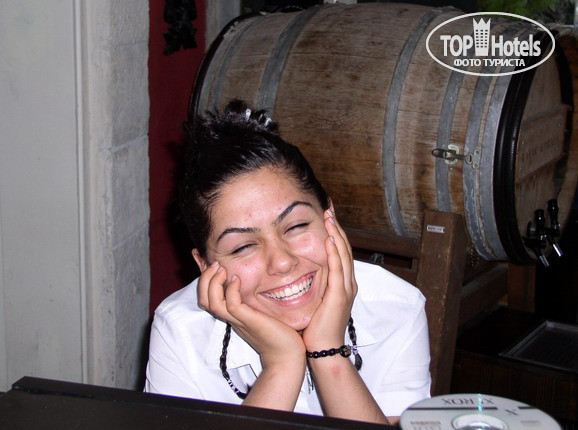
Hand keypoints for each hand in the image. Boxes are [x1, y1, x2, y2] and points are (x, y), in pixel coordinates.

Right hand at [197, 263, 305, 366]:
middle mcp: (232, 318)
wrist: (287, 355)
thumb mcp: (261, 312)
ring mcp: (240, 321)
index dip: (206, 282)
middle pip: (205, 301)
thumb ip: (254, 301)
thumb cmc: (278, 333)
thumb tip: (255, 283)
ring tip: (222, 269)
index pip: (208, 299)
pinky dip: (231, 291)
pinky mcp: (251, 322)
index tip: (215, 267)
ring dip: (213, 283)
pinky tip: (237, 280)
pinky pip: (232, 306)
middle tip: (215, 264)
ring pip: (213, 303)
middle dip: (205, 279)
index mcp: (233, 316)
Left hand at [302, 206, 357, 350]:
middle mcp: (348, 282)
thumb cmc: (316, 328)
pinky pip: (338, 268)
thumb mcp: (315, 301)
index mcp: (342, 283)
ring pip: (343, 254)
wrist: (324, 349)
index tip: (326, 217)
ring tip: (329, 217)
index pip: (339, 251)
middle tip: (329, 209)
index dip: (334, 233)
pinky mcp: (340, 294)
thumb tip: (297, 272)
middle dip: (336, 227)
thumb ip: (312, 285)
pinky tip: (329, 239)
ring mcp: (346, 288)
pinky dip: (334, 252)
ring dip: (336, 234)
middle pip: (343, 248)